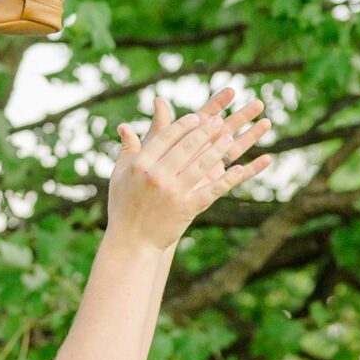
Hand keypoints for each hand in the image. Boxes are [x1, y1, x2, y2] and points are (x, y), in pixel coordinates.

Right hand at [107, 90, 270, 251]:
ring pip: (202, 164)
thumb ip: (127, 150)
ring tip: (230, 138)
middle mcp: (157, 176)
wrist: (131, 242)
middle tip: (219, 122)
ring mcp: (174, 192)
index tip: (197, 117)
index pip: (166, 137)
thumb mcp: (120, 176)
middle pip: (187, 146)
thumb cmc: (123, 207)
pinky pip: (212, 190)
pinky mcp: (188, 208)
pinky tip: (239, 168)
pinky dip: (227, 179)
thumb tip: (125, 126)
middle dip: (206, 132)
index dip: (184, 125)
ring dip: (218, 149)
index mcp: (140, 165)